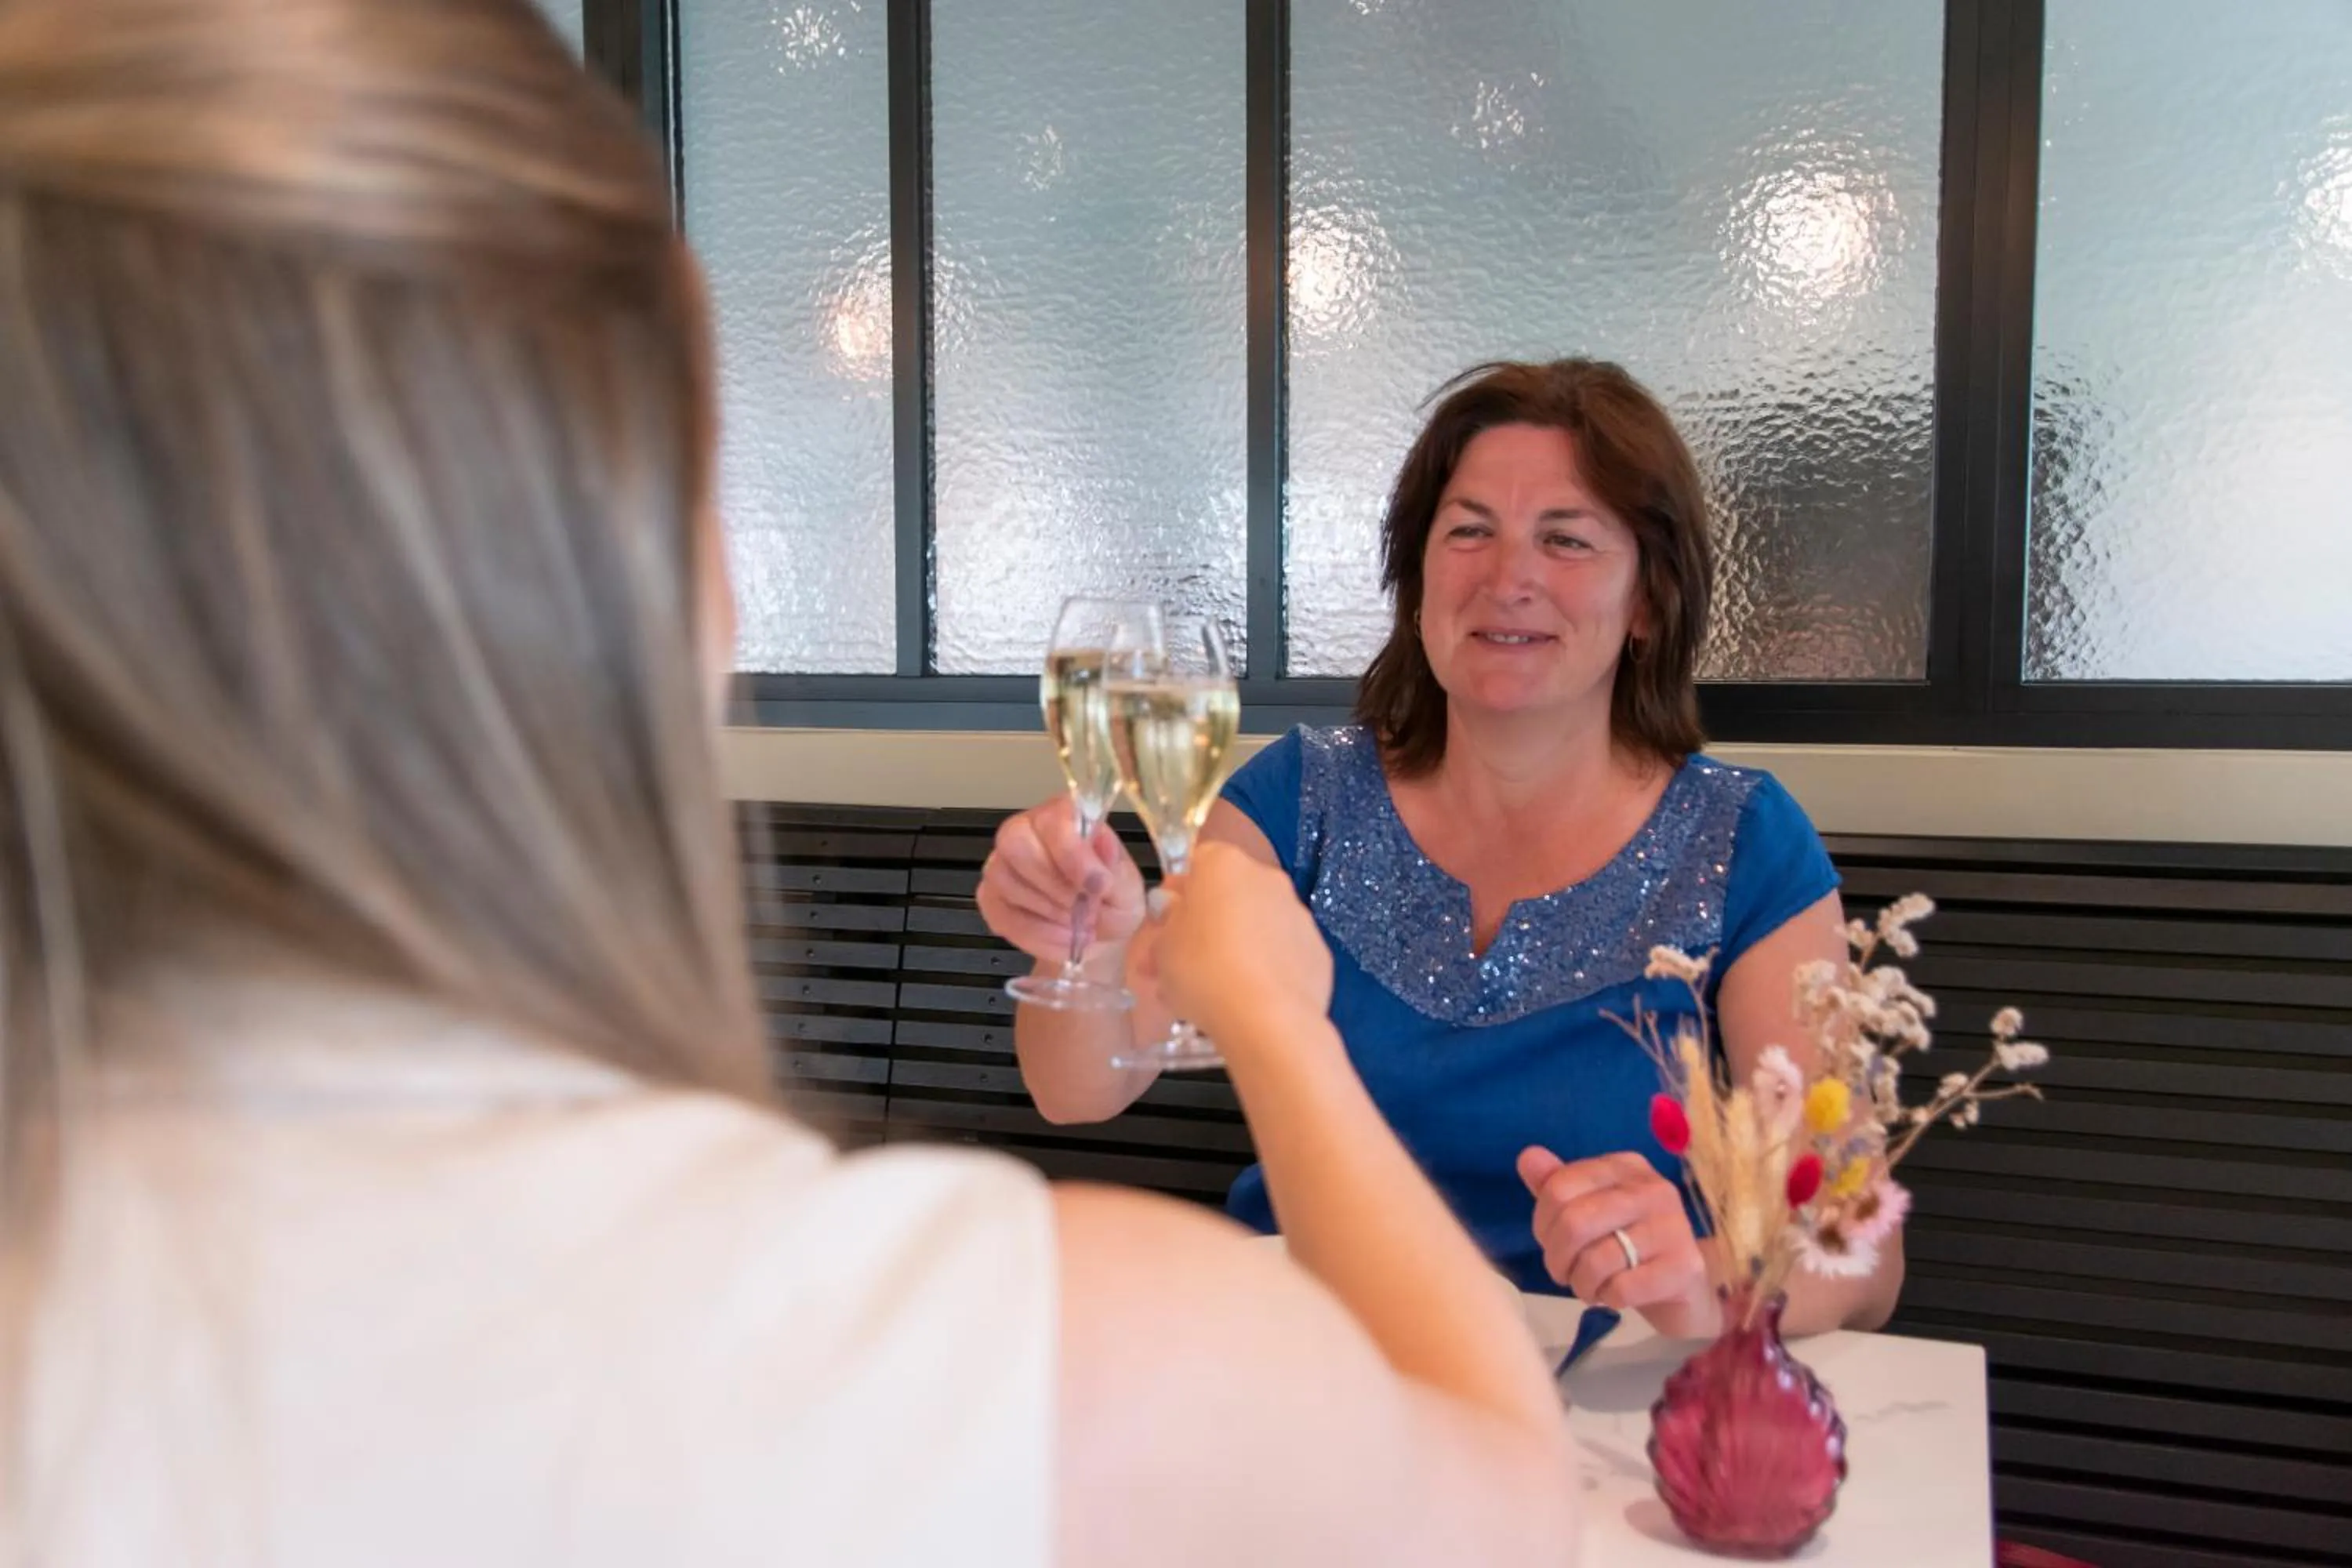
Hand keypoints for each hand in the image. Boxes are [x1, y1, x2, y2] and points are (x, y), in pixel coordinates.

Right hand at [976, 795, 1146, 966]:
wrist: (1098, 938)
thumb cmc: (1114, 903)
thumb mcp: (1129, 889)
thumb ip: (1116, 868)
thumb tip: (1103, 842)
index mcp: (1065, 816)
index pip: (1053, 819)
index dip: (1072, 853)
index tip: (1098, 885)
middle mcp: (1027, 830)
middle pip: (1016, 843)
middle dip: (1055, 886)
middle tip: (1087, 911)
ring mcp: (1002, 864)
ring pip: (1005, 881)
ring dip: (1048, 913)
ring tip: (1079, 927)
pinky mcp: (991, 898)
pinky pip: (1001, 915)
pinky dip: (1036, 935)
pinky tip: (1062, 939)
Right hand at [1142, 842, 1332, 1049]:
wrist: (1267, 1019)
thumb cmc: (1204, 973)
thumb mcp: (1162, 949)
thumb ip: (1167, 923)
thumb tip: (1171, 908)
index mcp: (1223, 865)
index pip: (1198, 862)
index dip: (1181, 894)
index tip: (1168, 923)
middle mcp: (1267, 878)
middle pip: (1231, 894)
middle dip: (1210, 922)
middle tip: (1186, 961)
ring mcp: (1298, 914)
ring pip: (1260, 924)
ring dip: (1240, 945)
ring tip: (1218, 989)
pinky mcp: (1318, 950)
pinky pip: (1285, 953)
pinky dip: (1269, 969)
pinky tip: (1251, 999)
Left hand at [1518, 1148, 1718, 1338]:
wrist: (1684, 1288)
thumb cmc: (1628, 1245)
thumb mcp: (1589, 1211)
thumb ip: (1557, 1185)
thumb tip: (1528, 1157)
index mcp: (1625, 1167)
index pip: (1560, 1187)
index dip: (1544, 1223)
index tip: (1552, 1241)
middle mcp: (1653, 1189)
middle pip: (1575, 1221)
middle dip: (1557, 1258)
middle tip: (1564, 1273)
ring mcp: (1673, 1227)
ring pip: (1598, 1260)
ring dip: (1582, 1284)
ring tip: (1589, 1287)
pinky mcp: (1684, 1267)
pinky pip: (1623, 1288)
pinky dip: (1608, 1299)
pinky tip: (1614, 1296)